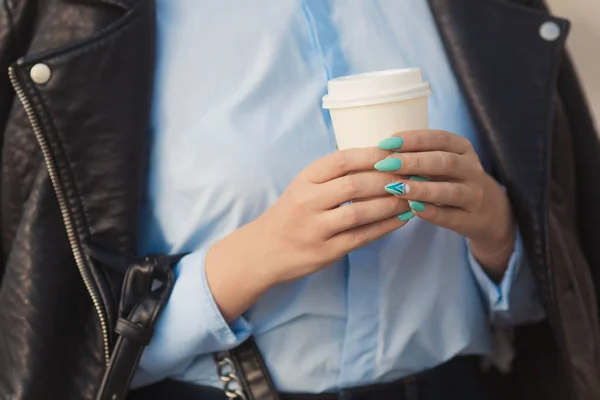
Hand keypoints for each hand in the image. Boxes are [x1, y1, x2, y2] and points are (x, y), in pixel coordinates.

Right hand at [206, 147, 410, 320]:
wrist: (263, 251)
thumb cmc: (290, 214)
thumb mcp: (303, 186)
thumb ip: (333, 175)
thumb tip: (379, 158)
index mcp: (304, 180)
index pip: (341, 160)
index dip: (372, 154)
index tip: (397, 151)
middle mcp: (308, 201)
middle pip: (354, 184)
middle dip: (388, 179)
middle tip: (413, 175)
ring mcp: (316, 228)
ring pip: (360, 212)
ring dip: (391, 203)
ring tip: (413, 196)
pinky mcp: (325, 251)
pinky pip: (362, 237)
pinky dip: (385, 226)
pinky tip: (403, 218)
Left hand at [375, 131, 515, 280]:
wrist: (488, 213)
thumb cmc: (452, 181)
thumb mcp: (442, 162)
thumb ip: (419, 156)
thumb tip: (380, 151)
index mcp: (463, 149)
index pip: (439, 138)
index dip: (414, 139)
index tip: (387, 142)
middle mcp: (472, 169)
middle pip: (444, 162)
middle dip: (413, 162)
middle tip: (386, 164)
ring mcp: (474, 195)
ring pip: (449, 190)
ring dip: (421, 188)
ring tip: (395, 187)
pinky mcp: (471, 219)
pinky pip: (450, 215)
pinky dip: (431, 212)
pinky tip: (412, 208)